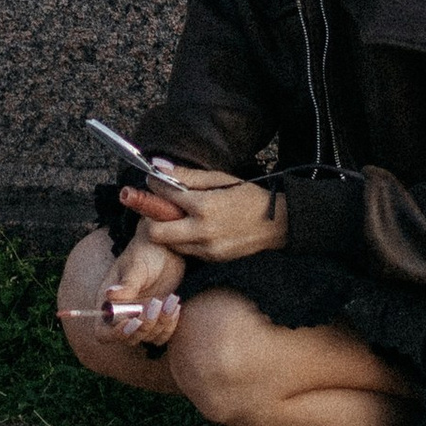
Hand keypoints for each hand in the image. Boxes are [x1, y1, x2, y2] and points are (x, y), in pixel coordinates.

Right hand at [104, 231, 183, 344]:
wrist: (167, 248)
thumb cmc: (145, 251)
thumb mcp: (136, 265)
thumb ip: (126, 283)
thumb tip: (109, 296)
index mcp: (109, 302)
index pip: (103, 331)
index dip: (115, 334)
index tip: (134, 321)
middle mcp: (123, 314)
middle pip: (128, 338)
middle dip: (144, 327)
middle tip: (157, 303)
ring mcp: (140, 318)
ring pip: (148, 337)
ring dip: (161, 323)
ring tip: (170, 299)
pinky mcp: (157, 320)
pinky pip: (162, 335)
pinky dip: (170, 325)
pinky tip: (175, 305)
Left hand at [129, 166, 286, 263]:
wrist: (275, 224)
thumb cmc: (247, 196)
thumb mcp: (219, 178)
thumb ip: (188, 176)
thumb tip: (159, 166)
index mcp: (204, 206)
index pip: (166, 195)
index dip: (154, 185)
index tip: (150, 180)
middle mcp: (202, 231)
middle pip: (156, 232)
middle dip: (152, 217)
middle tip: (158, 205)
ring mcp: (207, 249)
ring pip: (170, 244)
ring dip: (166, 230)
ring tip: (175, 215)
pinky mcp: (212, 259)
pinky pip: (187, 251)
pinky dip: (182, 239)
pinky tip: (191, 227)